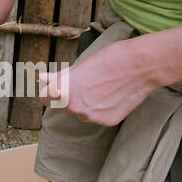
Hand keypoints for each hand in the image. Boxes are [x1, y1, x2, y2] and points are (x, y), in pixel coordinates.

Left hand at [39, 37, 158, 125]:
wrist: (139, 66)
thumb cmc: (108, 59)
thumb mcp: (79, 66)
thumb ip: (59, 77)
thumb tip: (42, 78)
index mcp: (64, 91)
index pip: (45, 99)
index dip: (49, 92)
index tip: (54, 88)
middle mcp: (76, 108)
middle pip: (64, 106)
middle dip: (69, 96)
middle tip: (86, 82)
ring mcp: (92, 117)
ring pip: (82, 112)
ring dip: (86, 103)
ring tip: (101, 87)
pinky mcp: (108, 122)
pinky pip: (97, 116)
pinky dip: (102, 108)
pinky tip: (112, 95)